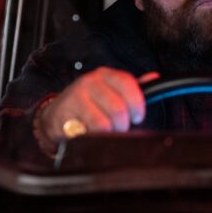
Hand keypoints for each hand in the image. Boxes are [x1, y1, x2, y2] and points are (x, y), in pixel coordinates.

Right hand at [34, 68, 158, 149]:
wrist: (57, 113)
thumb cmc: (89, 103)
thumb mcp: (111, 91)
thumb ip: (132, 87)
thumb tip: (154, 77)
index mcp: (105, 75)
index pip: (128, 84)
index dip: (137, 104)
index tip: (138, 117)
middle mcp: (90, 82)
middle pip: (118, 108)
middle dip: (122, 125)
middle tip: (119, 128)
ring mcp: (76, 97)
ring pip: (104, 124)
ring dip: (108, 133)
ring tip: (105, 132)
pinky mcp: (64, 114)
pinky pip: (87, 133)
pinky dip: (92, 137)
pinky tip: (89, 132)